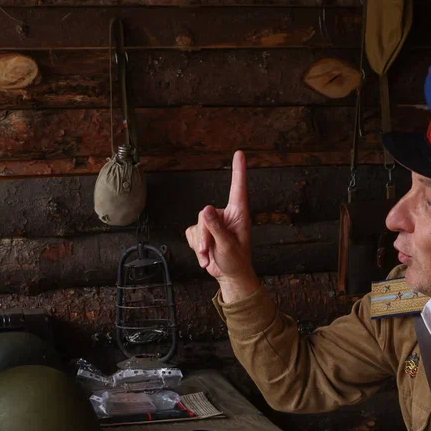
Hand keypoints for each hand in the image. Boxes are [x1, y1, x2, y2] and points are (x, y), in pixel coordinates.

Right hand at [184, 150, 259, 301]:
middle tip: (208, 250)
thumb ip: (216, 228)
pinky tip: (205, 255)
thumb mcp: (227, 246)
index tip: (239, 153)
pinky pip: (191, 233)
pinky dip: (195, 246)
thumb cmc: (236, 261)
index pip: (238, 188)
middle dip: (204, 235)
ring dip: (199, 243)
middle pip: (205, 214)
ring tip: (208, 256)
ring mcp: (213, 224)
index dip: (238, 170)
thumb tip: (205, 209)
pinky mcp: (203, 232)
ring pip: (197, 224)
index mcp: (239, 214)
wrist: (229, 276)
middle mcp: (225, 215)